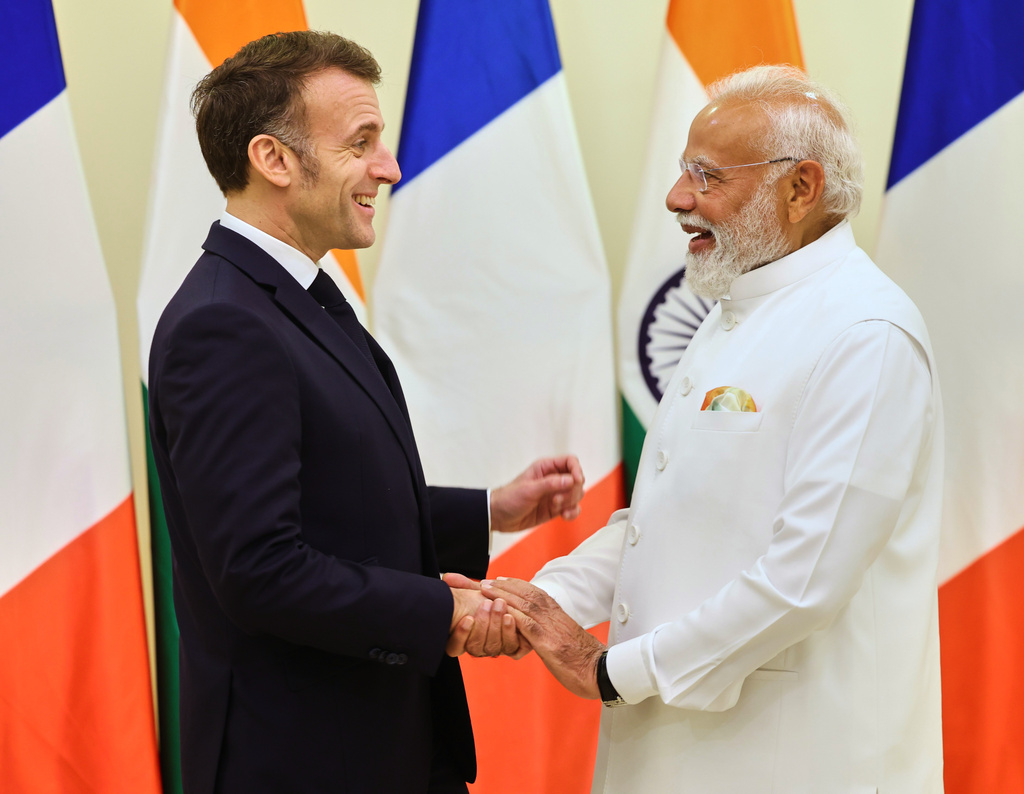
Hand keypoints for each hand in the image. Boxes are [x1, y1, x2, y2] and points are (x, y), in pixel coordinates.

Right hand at [443, 573, 530, 658]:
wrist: (512, 602)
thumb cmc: (489, 598)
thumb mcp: (475, 592)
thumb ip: (462, 586)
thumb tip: (447, 577)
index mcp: (462, 638)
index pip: (454, 647)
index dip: (460, 635)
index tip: (468, 618)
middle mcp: (476, 647)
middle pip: (475, 646)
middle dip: (482, 624)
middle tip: (487, 603)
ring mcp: (493, 649)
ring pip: (492, 647)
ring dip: (495, 624)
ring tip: (499, 604)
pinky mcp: (511, 648)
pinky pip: (509, 647)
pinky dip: (508, 631)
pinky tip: (509, 616)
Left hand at [482, 577, 603, 698]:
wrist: (600, 671)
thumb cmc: (584, 660)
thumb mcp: (566, 639)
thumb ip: (552, 630)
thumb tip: (538, 630)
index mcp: (559, 615)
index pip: (535, 592)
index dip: (516, 584)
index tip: (501, 580)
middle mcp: (554, 617)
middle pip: (527, 593)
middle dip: (505, 585)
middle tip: (487, 581)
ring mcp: (551, 628)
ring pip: (524, 604)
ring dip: (503, 595)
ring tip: (486, 589)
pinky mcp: (548, 642)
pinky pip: (527, 624)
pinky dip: (511, 615)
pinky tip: (498, 610)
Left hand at [490, 456, 584, 532]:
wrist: (498, 517)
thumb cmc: (508, 498)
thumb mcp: (528, 490)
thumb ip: (550, 484)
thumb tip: (571, 480)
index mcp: (545, 468)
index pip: (570, 462)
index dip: (577, 470)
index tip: (576, 481)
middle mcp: (553, 479)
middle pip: (577, 479)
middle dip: (572, 490)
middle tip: (557, 500)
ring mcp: (555, 494)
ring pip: (576, 494)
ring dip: (571, 502)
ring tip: (555, 507)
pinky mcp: (555, 508)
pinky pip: (572, 508)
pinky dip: (572, 512)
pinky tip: (564, 516)